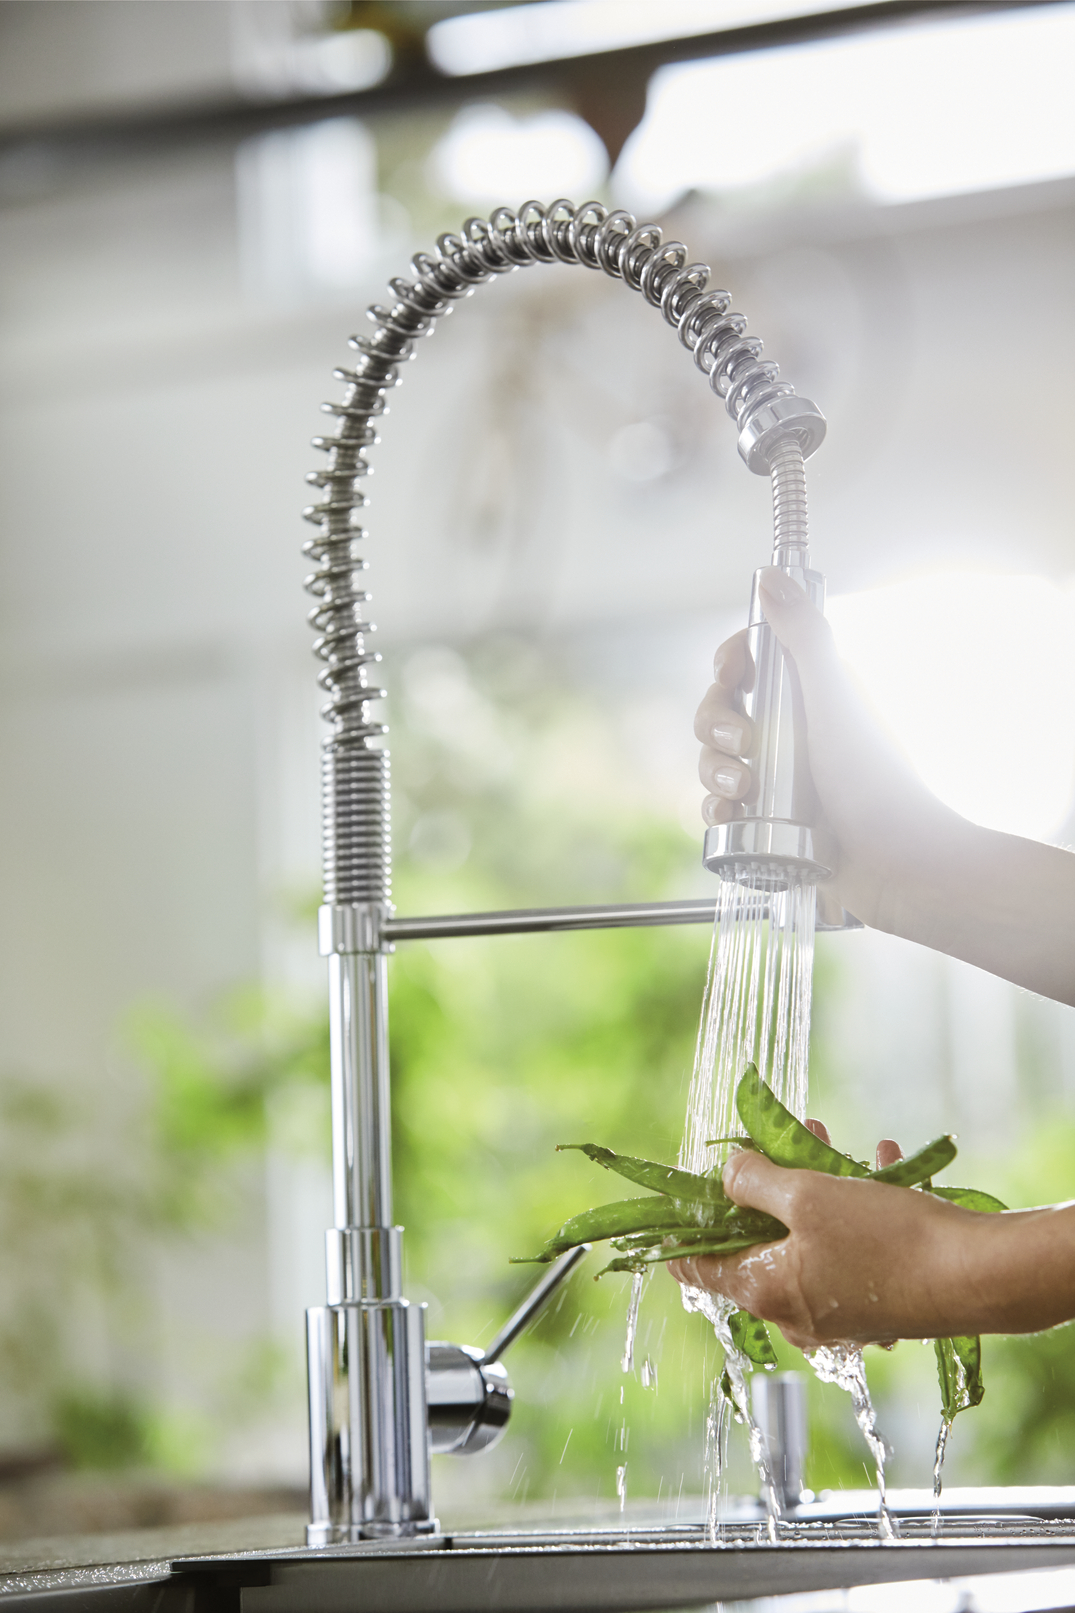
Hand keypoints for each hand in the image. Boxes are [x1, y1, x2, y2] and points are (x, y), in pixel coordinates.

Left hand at [668, 1127, 1074, 1346]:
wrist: (977, 1277)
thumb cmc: (887, 1240)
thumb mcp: (808, 1195)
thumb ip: (756, 1182)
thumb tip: (726, 1174)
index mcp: (766, 1292)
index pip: (698, 1269)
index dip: (679, 1232)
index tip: (668, 1205)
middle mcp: (797, 1312)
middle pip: (760, 1243)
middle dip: (768, 1184)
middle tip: (777, 1140)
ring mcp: (840, 1311)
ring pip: (811, 1237)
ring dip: (818, 1185)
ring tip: (830, 1137)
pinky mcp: (880, 1300)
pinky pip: (856, 1246)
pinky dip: (862, 1204)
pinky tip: (885, 1164)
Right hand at [695, 568, 949, 933]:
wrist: (898, 864)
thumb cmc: (876, 781)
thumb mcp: (835, 699)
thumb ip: (804, 637)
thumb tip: (771, 576)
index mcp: (812, 693)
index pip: (751, 661)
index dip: (730, 664)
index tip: (730, 674)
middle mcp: (794, 731)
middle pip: (723, 710)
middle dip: (716, 724)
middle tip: (742, 745)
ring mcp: (780, 777)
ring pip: (716, 759)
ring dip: (713, 770)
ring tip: (740, 790)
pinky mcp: (768, 822)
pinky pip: (721, 806)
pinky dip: (716, 809)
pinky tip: (729, 817)